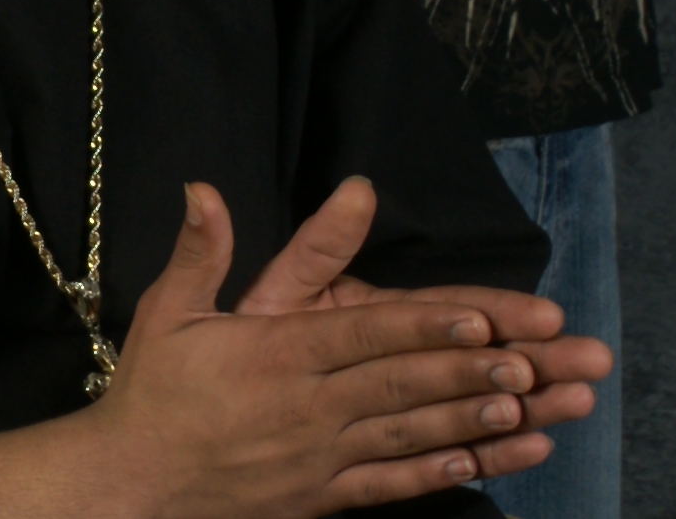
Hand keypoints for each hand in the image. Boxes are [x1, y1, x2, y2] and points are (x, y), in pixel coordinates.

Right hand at [93, 182, 609, 513]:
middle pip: (404, 384)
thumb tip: (203, 187)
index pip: (365, 336)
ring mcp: (323, 458)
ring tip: (538, 408)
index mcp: (277, 354)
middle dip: (476, 369)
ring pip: (412, 435)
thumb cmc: (154, 390)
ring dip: (477, 421)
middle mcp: (310, 408)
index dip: (426, 328)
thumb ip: (200, 250)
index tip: (481, 319)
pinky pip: (396, 485)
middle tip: (540, 357)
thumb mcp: (167, 310)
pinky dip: (446, 472)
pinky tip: (491, 461)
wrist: (135, 484)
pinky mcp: (326, 497)